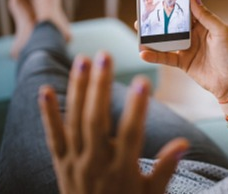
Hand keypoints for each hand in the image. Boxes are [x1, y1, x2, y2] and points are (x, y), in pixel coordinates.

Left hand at [39, 52, 188, 193]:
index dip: (138, 108)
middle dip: (100, 86)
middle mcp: (95, 163)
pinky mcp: (61, 164)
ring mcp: (75, 162)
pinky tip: (44, 89)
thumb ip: (165, 169)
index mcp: (121, 171)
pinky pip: (52, 136)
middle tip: (104, 55)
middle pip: (96, 120)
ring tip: (82, 59)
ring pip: (75, 121)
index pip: (131, 134)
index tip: (144, 81)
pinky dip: (48, 113)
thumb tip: (183, 143)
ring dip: (78, 89)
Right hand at [139, 0, 227, 100]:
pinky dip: (155, 56)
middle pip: (174, 24)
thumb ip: (205, 16)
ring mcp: (188, 49)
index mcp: (206, 24)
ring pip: (167, 40)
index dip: (176, 3)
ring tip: (139, 29)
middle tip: (145, 11)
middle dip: (160, 18)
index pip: (188, 11)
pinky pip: (166, 57)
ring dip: (153, 36)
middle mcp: (195, 35)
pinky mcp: (183, 63)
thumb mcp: (222, 32)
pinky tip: (143, 53)